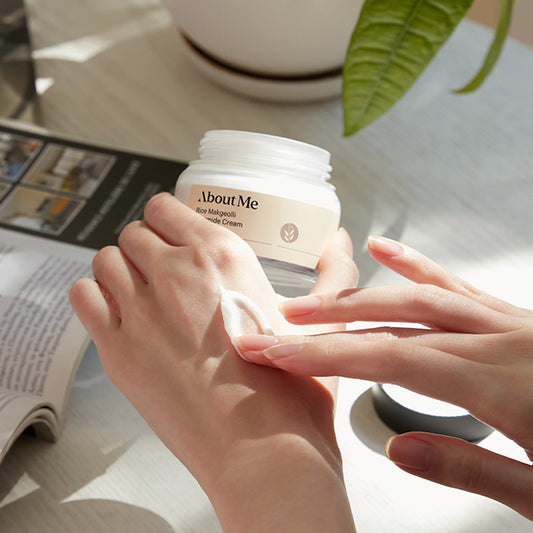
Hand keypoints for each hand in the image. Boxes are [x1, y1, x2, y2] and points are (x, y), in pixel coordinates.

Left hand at [70, 193, 357, 532]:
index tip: (172, 234)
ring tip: (141, 293)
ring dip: (121, 269)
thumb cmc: (291, 392)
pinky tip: (117, 312)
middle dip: (147, 247)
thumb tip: (342, 245)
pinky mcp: (117, 348)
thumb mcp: (319, 323)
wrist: (263, 450)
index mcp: (223, 255)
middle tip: (163, 271)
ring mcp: (141, 309)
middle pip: (135, 233)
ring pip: (107, 258)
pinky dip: (95, 296)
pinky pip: (83, 296)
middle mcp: (176, 272)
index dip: (166, 219)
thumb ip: (333, 276)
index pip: (167, 207)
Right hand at [236, 236, 532, 519]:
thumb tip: (399, 451)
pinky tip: (388, 253)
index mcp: (502, 383)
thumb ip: (469, 468)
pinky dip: (420, 268)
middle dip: (331, 323)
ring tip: (317, 297)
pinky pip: (460, 287)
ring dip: (363, 296)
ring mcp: (511, 323)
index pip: (391, 360)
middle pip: (396, 321)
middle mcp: (502, 340)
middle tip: (282, 325)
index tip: (280, 353)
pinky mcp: (517, 320)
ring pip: (422, 297)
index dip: (328, 356)